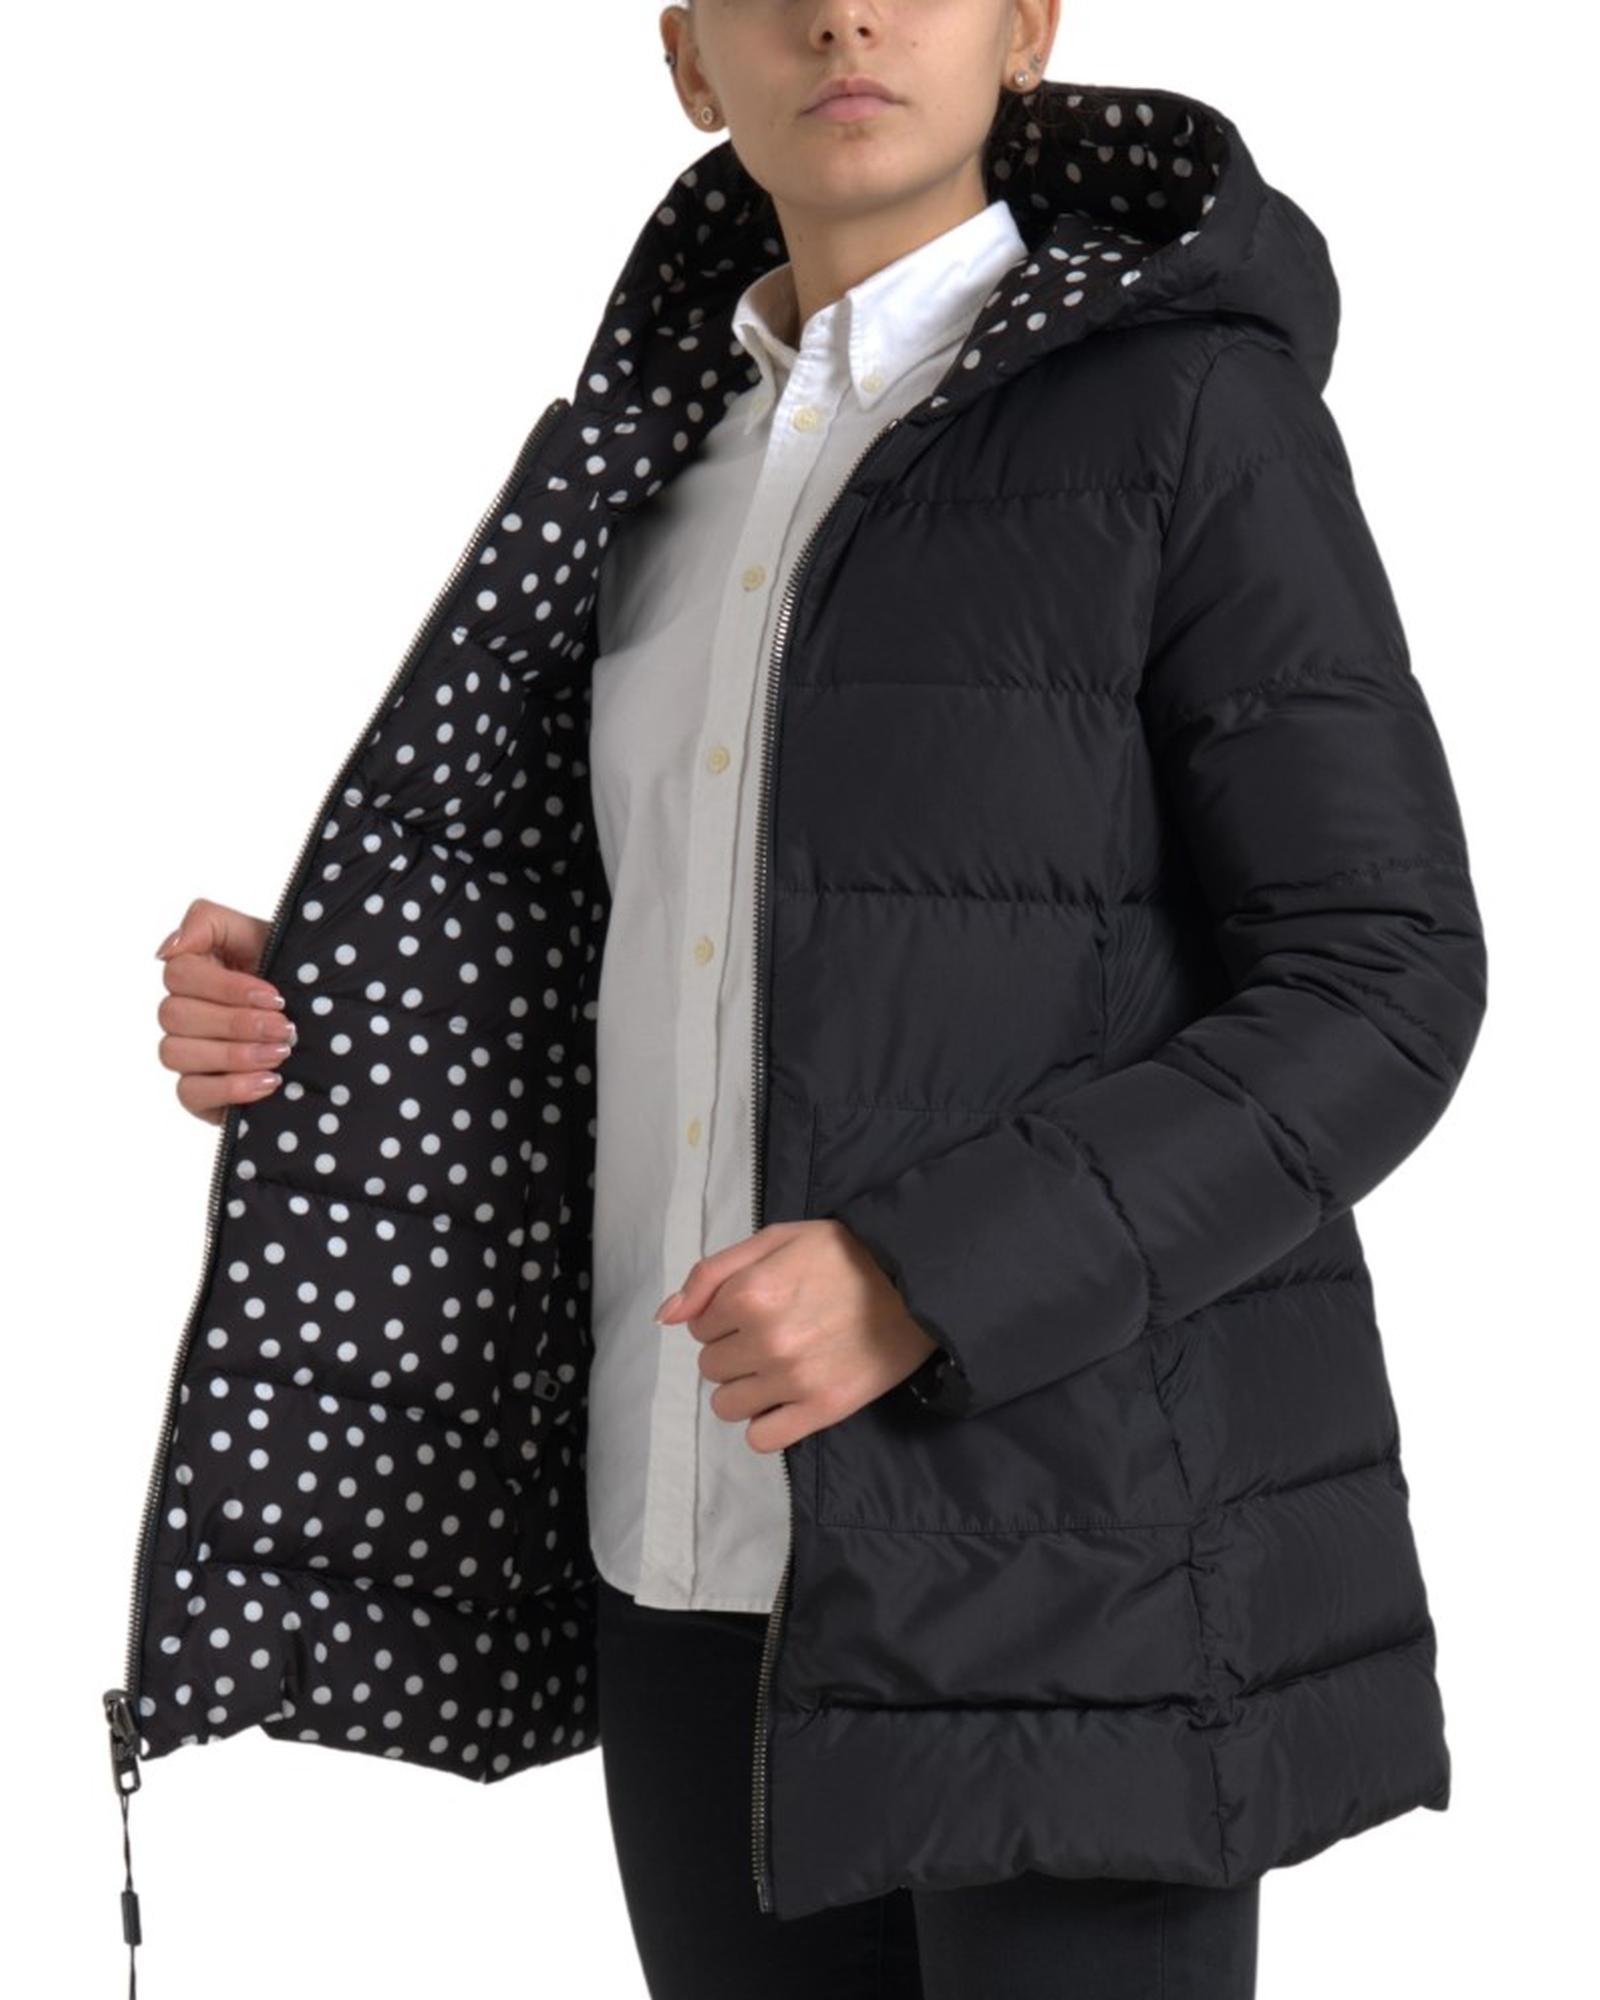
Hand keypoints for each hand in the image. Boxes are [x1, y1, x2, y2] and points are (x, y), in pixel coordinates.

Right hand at [154, 898, 293, 1125]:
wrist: (325, 1024)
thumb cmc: (290, 976)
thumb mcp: (262, 936)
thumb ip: (209, 922)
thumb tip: (168, 948)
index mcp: (192, 973)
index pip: (179, 975)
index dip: (226, 988)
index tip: (276, 996)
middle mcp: (181, 1013)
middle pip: (175, 1016)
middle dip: (237, 1022)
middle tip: (285, 1028)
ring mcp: (185, 1054)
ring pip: (175, 1053)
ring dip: (234, 1054)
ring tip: (280, 1053)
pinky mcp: (196, 1092)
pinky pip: (188, 1093)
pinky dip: (230, 1088)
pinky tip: (269, 1081)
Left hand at [654, 1219, 940, 1452]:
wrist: (915, 1284)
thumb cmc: (843, 1255)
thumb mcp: (775, 1239)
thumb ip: (712, 1273)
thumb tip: (666, 1316)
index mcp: (751, 1293)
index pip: (698, 1325)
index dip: (721, 1315)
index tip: (754, 1307)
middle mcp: (767, 1340)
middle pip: (710, 1365)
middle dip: (732, 1350)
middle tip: (771, 1333)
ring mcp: (794, 1380)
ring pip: (727, 1405)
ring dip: (744, 1387)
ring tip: (777, 1367)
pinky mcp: (822, 1410)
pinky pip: (761, 1438)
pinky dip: (765, 1423)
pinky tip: (784, 1399)